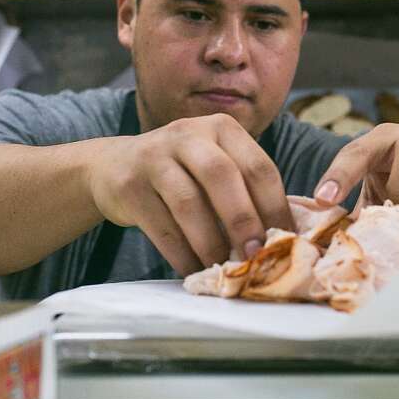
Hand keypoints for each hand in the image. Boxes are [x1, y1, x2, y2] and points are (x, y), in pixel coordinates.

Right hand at [88, 114, 293, 275]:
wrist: (113, 166)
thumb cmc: (181, 173)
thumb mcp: (213, 164)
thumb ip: (244, 188)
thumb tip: (283, 237)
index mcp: (221, 128)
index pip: (257, 165)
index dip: (275, 206)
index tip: (285, 240)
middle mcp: (188, 134)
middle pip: (222, 175)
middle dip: (243, 220)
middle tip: (255, 256)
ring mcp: (154, 157)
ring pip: (189, 202)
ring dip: (210, 243)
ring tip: (223, 268)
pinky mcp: (129, 185)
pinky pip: (161, 226)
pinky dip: (181, 254)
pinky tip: (193, 270)